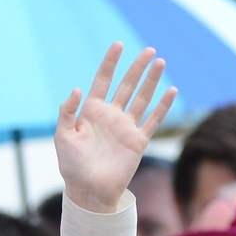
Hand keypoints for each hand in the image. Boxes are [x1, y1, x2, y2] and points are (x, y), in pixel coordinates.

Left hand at [54, 43, 176, 212]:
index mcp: (90, 112)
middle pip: (126, 86)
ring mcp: (125, 127)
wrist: (89, 190)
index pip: (102, 81)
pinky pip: (153, 120)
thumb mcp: (63, 136)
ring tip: (160, 62)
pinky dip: (163, 106)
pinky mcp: (138, 140)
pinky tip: (172, 90)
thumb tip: (77, 88)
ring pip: (142, 98)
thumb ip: (67, 112)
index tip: (118, 44)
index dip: (110, 63)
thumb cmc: (71, 165)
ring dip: (151, 81)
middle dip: (137, 68)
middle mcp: (110, 116)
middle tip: (149, 50)